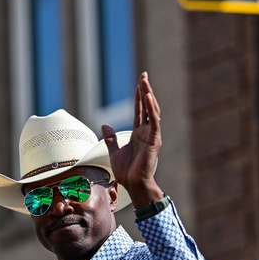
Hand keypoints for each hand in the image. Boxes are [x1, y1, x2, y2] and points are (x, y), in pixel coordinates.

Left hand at [102, 72, 163, 207]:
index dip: (139, 96)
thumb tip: (104, 124)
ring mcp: (152, 135)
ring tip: (144, 81)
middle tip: (143, 75)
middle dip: (145, 90)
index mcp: (139, 133)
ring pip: (151, 110)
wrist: (133, 184)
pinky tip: (147, 97)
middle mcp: (147, 131)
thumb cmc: (126, 171)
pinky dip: (151, 109)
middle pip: (147, 106)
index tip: (139, 82)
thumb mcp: (114, 150)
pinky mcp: (154, 140)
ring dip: (148, 95)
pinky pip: (153, 121)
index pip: (139, 110)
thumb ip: (111, 137)